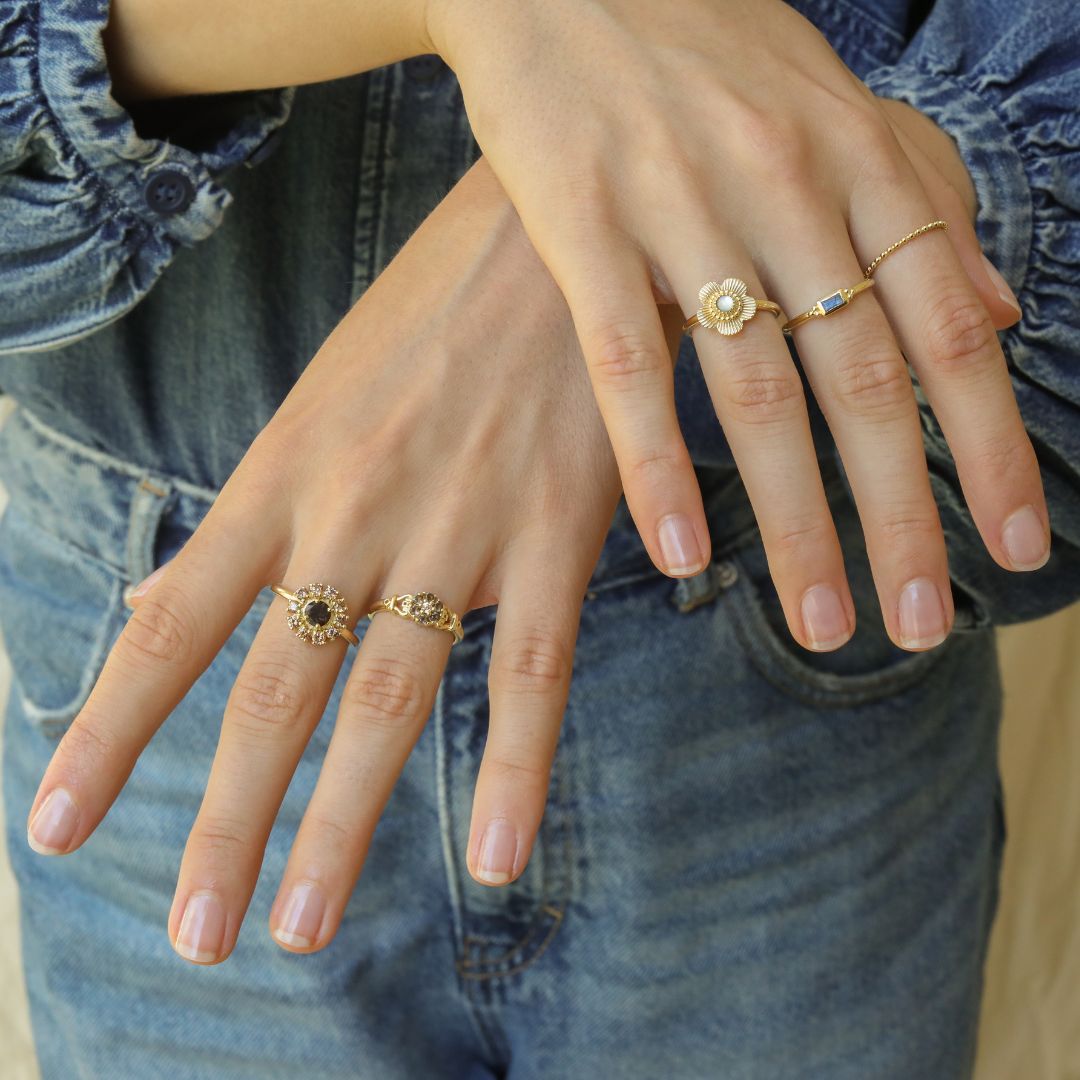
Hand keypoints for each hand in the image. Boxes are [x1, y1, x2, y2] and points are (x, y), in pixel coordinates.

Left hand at [25, 158, 630, 961]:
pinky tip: (493, 857)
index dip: (110, 732)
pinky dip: (511, 767)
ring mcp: (454, 529)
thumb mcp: (319, 398)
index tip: (57, 826)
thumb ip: (258, 516)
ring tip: (304, 926)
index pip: (174, 626)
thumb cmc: (433, 314)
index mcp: (284, 475)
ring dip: (341, 823)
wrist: (555, 237)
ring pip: (387, 699)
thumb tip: (171, 605)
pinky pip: (530, 669)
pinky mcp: (554, 533)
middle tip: (195, 933)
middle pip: (272, 693)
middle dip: (227, 823)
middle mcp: (352, 515)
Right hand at [428, 0, 1049, 651]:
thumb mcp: (836, 108)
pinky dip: (658, 465)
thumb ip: (921, 211)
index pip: (947, 333)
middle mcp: (785, 190)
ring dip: (796, 521)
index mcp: (858, 164)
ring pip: (755, 391)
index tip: (1014, 549)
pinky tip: (683, 553)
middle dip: (901, 517)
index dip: (990, 448)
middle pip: (862, 384)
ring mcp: (682, 207)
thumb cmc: (704, 45)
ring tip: (824, 623)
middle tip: (922, 627)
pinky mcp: (583, 224)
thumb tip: (999, 308)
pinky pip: (628, 364)